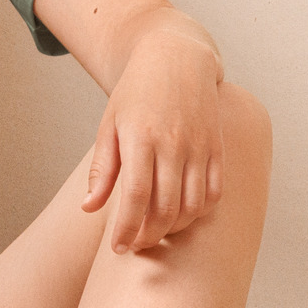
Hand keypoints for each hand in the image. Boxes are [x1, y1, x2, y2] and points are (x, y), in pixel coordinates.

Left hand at [83, 31, 224, 252]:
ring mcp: (201, 147)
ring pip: (193, 205)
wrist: (176, 59)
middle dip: (149, 235)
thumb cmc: (135, 94)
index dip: (127, 228)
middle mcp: (175, 144)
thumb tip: (88, 208)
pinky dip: (200, 212)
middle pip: (166, 207)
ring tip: (155, 234)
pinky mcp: (218, 148)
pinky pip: (215, 192)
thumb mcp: (109, 125)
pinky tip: (182, 217)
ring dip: (174, 228)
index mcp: (141, 138)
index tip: (118, 248)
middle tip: (134, 246)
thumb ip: (102, 169)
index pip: (136, 197)